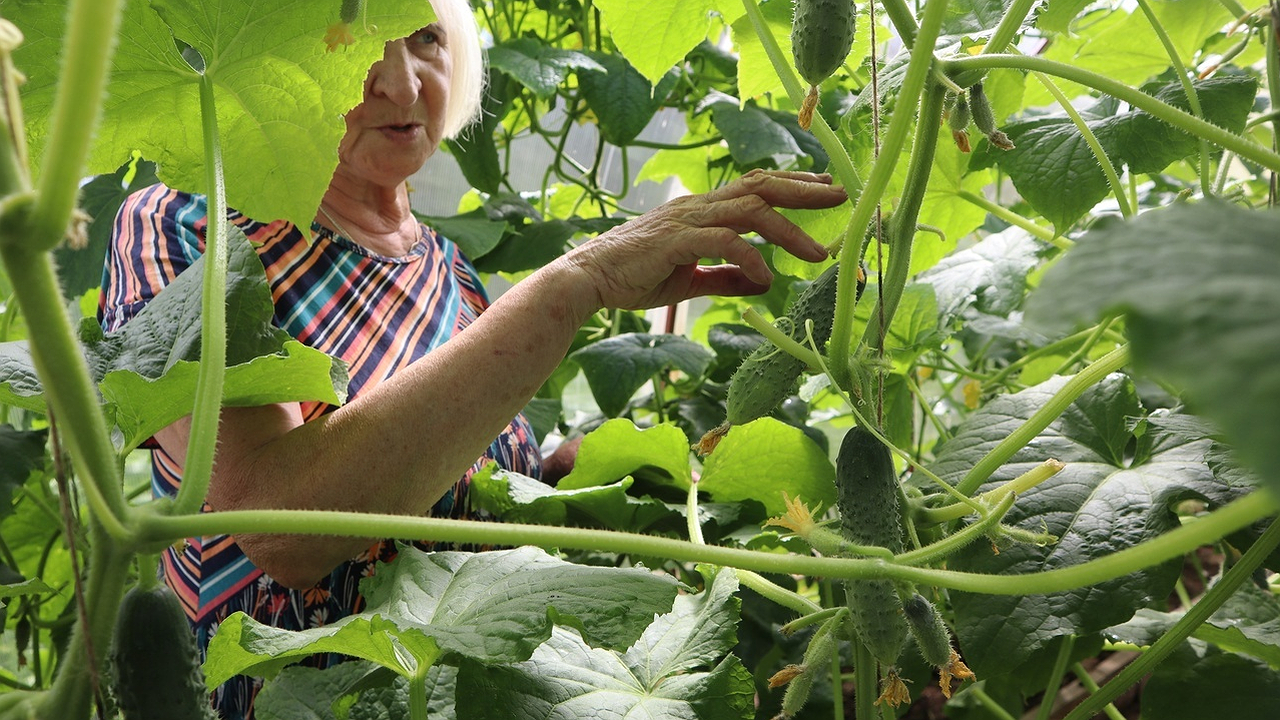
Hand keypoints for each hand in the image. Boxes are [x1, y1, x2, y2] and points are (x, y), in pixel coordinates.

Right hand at [553, 169, 846, 312]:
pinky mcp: (676, 240)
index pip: (754, 186)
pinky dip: (750, 258)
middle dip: (803, 191)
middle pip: (760, 187)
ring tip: (817, 253)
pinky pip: (723, 243)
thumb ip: (725, 277)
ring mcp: (687, 220)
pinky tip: (767, 279)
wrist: (589, 279)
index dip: (791, 183)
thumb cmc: (635, 276)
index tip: (824, 186)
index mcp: (701, 211)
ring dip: (788, 230)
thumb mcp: (690, 278)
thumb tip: (761, 282)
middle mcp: (698, 207)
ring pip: (749, 211)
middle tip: (841, 195)